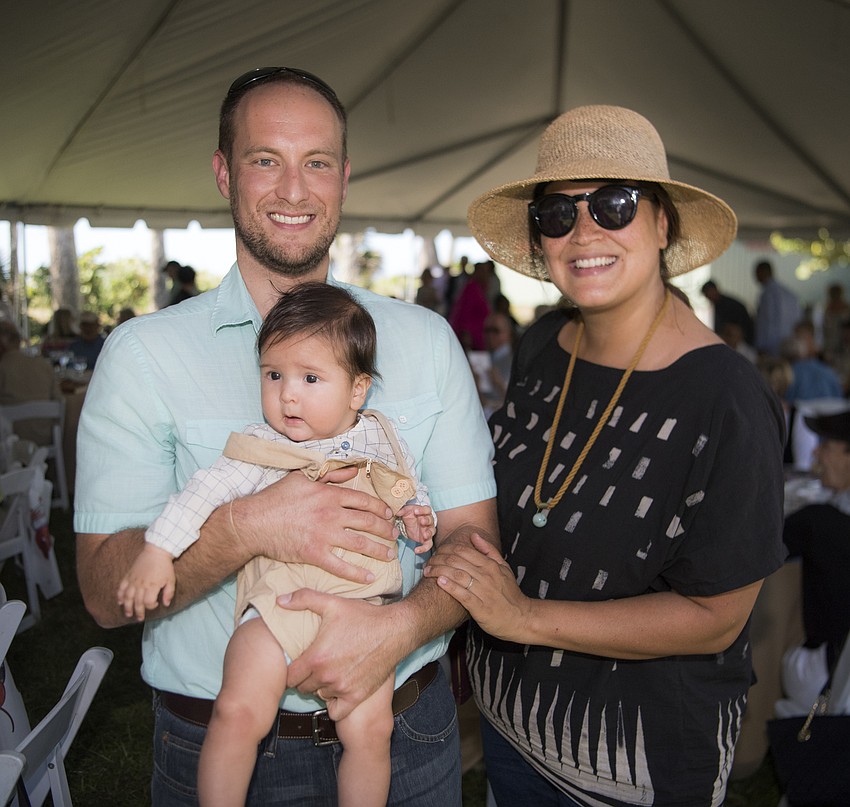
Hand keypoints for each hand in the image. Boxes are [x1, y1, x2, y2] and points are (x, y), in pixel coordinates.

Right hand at [116, 544, 175, 620]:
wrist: (156, 551)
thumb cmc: (165, 566)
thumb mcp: (171, 580)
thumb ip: (169, 593)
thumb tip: (166, 604)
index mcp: (152, 586)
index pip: (148, 602)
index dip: (151, 606)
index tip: (155, 604)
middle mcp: (141, 585)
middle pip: (137, 602)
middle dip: (138, 612)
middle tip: (139, 618)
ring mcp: (133, 580)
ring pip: (127, 597)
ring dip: (127, 607)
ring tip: (128, 614)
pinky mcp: (128, 575)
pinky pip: (121, 587)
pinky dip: (119, 595)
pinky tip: (120, 601)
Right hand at [232, 468, 397, 585]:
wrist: (254, 521)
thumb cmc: (276, 498)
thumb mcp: (302, 477)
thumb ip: (329, 475)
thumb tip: (352, 470)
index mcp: (329, 494)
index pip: (364, 501)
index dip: (380, 508)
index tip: (389, 515)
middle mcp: (331, 514)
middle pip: (367, 522)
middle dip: (385, 530)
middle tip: (393, 536)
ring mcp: (324, 535)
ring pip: (360, 544)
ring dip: (378, 551)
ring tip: (389, 556)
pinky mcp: (315, 554)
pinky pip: (341, 566)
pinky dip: (357, 574)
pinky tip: (369, 578)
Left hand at [278, 589, 400, 719]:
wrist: (395, 630)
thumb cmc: (363, 616)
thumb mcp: (332, 603)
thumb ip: (303, 599)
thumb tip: (280, 600)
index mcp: (316, 658)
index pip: (289, 676)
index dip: (292, 669)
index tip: (300, 661)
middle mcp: (326, 677)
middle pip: (303, 687)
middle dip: (305, 677)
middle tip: (315, 665)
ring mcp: (342, 689)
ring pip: (319, 695)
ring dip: (321, 687)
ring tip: (329, 672)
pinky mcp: (357, 696)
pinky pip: (336, 711)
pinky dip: (334, 703)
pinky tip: (338, 688)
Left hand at [397, 504, 434, 552]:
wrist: (408, 524)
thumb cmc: (410, 515)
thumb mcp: (406, 511)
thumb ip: (402, 510)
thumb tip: (397, 511)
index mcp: (424, 512)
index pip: (427, 509)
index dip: (422, 510)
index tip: (415, 511)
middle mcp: (428, 521)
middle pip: (430, 520)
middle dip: (427, 521)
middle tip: (422, 521)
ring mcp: (428, 530)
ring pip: (431, 532)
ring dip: (429, 533)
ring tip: (425, 535)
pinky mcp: (426, 540)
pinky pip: (428, 545)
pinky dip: (423, 548)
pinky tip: (417, 550)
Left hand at [424, 532, 527, 640]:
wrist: (520, 617)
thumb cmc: (509, 593)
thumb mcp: (504, 567)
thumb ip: (489, 551)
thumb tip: (474, 536)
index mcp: (490, 565)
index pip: (464, 550)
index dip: (446, 549)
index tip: (436, 551)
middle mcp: (486, 576)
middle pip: (457, 561)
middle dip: (438, 559)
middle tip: (427, 562)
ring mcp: (483, 591)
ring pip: (457, 576)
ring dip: (439, 571)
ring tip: (427, 571)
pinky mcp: (480, 607)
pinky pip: (462, 594)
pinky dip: (450, 587)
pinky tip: (439, 582)